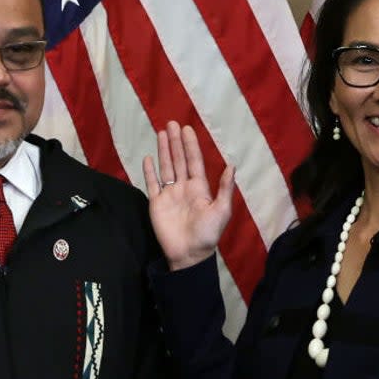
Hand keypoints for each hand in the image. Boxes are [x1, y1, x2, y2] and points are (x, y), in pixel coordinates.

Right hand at [143, 120, 234, 270]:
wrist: (188, 254)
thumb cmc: (208, 235)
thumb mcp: (222, 211)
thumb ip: (224, 189)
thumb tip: (231, 166)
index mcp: (199, 188)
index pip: (194, 161)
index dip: (190, 145)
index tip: (187, 129)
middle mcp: (183, 188)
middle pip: (178, 160)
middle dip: (175, 142)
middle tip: (172, 124)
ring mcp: (169, 195)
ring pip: (165, 168)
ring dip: (163, 151)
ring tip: (160, 133)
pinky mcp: (156, 204)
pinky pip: (152, 184)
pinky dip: (149, 171)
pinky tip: (147, 158)